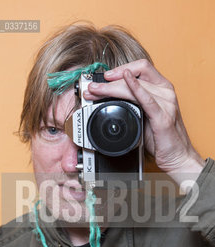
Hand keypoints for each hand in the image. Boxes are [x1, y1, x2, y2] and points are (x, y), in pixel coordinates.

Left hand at [83, 59, 204, 184]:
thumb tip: (110, 97)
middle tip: (92, 87)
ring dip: (111, 88)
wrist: (177, 156)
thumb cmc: (161, 138)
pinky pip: (146, 98)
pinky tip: (126, 79)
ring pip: (135, 86)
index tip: (105, 76)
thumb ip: (134, 104)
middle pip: (135, 75)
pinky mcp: (163, 117)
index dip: (121, 68)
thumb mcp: (145, 116)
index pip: (141, 67)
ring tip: (95, 91)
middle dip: (110, 80)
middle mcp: (165, 92)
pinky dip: (135, 87)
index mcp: (162, 89)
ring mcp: (166, 103)